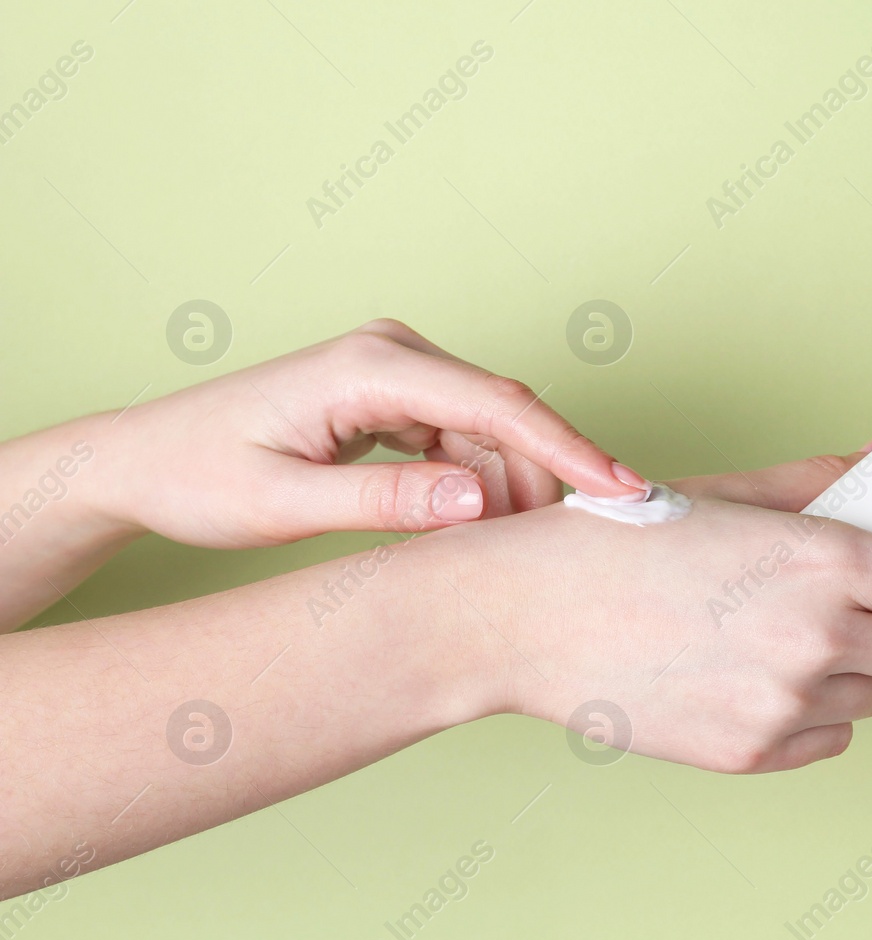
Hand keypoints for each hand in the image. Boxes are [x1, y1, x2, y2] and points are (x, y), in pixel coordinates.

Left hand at [87, 318, 646, 548]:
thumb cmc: (197, 476)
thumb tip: (477, 502)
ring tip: (512, 551)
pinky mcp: (393, 395)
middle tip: (576, 548)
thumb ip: (383, 504)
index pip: (497, 403)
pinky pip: (463, 438)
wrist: (142, 460)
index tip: (624, 490)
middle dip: (547, 479)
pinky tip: (478, 527)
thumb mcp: (283, 503)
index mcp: (368, 365)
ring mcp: (394, 369)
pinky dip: (480, 483)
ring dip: (510, 488)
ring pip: (490, 431)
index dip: (569, 450)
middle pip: (505, 415)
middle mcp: (391, 352)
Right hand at [436, 450, 871, 771]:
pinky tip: (752, 670)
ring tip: (784, 631)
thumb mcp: (727, 492)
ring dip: (858, 667)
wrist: (519, 618)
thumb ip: (826, 483)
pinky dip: (812, 710)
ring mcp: (785, 707)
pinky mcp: (751, 755)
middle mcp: (816, 640)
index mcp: (822, 561)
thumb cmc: (614, 542)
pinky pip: (830, 737)